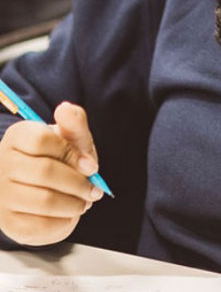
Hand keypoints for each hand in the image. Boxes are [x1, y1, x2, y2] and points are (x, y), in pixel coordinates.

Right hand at [0, 102, 104, 244]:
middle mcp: (3, 164)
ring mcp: (2, 194)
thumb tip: (65, 110)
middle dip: (78, 183)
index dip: (71, 153)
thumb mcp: (69, 137)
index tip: (91, 165)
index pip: (41, 140)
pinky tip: (70, 215)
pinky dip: (62, 222)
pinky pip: (37, 226)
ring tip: (85, 203)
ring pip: (43, 201)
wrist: (41, 187)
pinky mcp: (7, 221)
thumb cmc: (59, 157)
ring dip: (73, 204)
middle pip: (45, 172)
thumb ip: (73, 122)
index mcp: (18, 136)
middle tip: (95, 190)